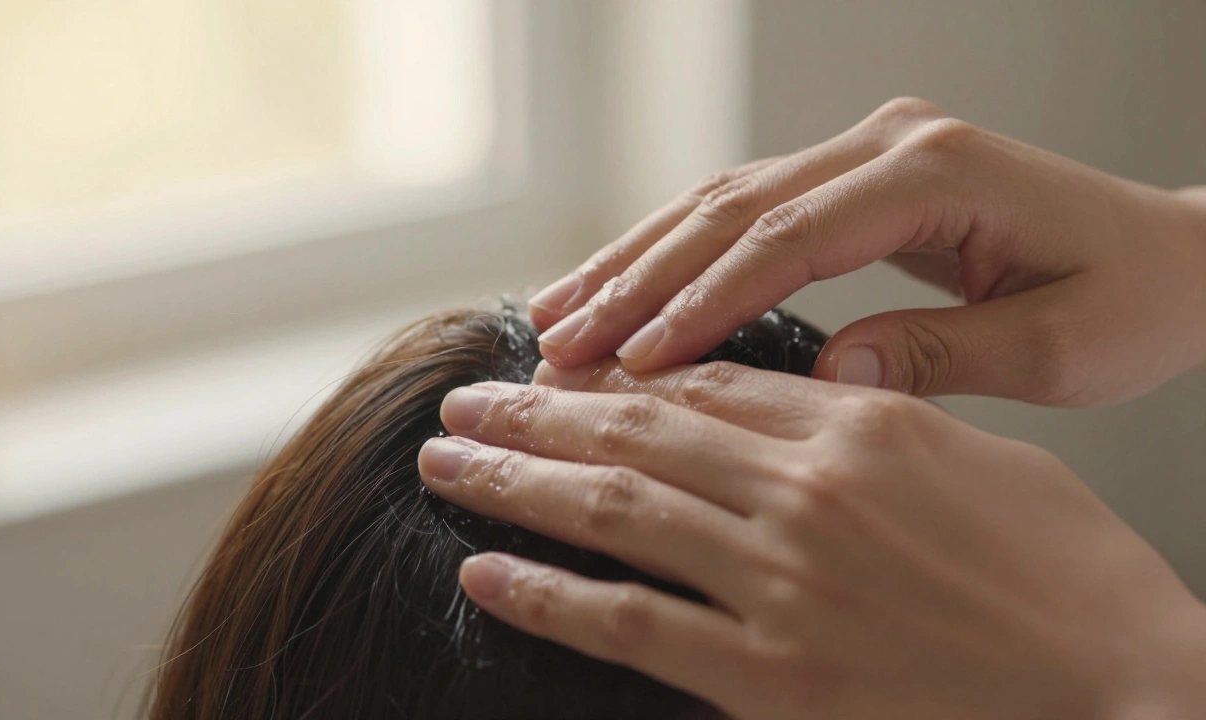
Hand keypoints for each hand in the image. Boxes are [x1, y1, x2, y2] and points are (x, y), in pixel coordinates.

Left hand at [417, 361, 1205, 718]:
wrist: (1133, 700)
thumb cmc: (1075, 580)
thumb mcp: (984, 460)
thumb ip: (879, 419)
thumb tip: (795, 392)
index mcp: (863, 425)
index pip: (708, 382)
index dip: (621, 373)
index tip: (561, 368)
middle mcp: (806, 491)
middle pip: (637, 429)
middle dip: (537, 410)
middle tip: (465, 399)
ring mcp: (782, 584)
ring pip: (614, 509)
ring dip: (515, 479)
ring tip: (445, 459)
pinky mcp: (772, 679)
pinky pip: (631, 623)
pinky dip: (548, 595)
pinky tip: (484, 573)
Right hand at [528, 97, 1205, 405]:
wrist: (1174, 257)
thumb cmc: (1131, 301)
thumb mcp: (1058, 348)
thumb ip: (942, 357)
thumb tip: (828, 373)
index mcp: (936, 173)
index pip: (789, 239)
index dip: (702, 301)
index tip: (634, 363)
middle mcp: (888, 143)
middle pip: (731, 207)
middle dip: (637, 279)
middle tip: (558, 342)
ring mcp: (866, 151)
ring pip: (720, 201)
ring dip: (634, 260)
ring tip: (556, 314)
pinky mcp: (854, 177)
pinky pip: (743, 211)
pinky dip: (673, 254)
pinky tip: (620, 288)